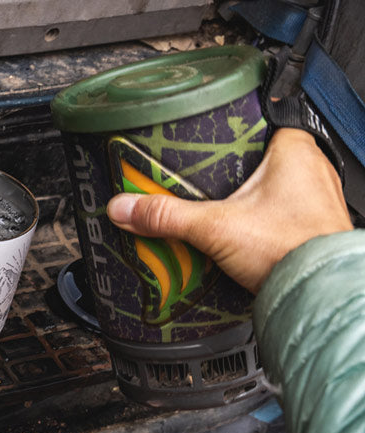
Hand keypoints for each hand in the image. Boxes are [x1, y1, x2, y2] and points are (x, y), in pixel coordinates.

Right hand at [106, 128, 352, 293]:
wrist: (319, 291)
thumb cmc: (293, 248)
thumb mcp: (215, 227)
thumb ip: (167, 216)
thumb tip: (128, 207)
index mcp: (295, 149)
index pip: (256, 125)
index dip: (227, 136)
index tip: (205, 149)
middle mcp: (313, 169)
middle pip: (258, 160)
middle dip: (230, 175)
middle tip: (202, 186)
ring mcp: (317, 199)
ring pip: (271, 189)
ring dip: (246, 201)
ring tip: (218, 213)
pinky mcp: (313, 227)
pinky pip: (281, 215)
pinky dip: (260, 223)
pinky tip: (241, 236)